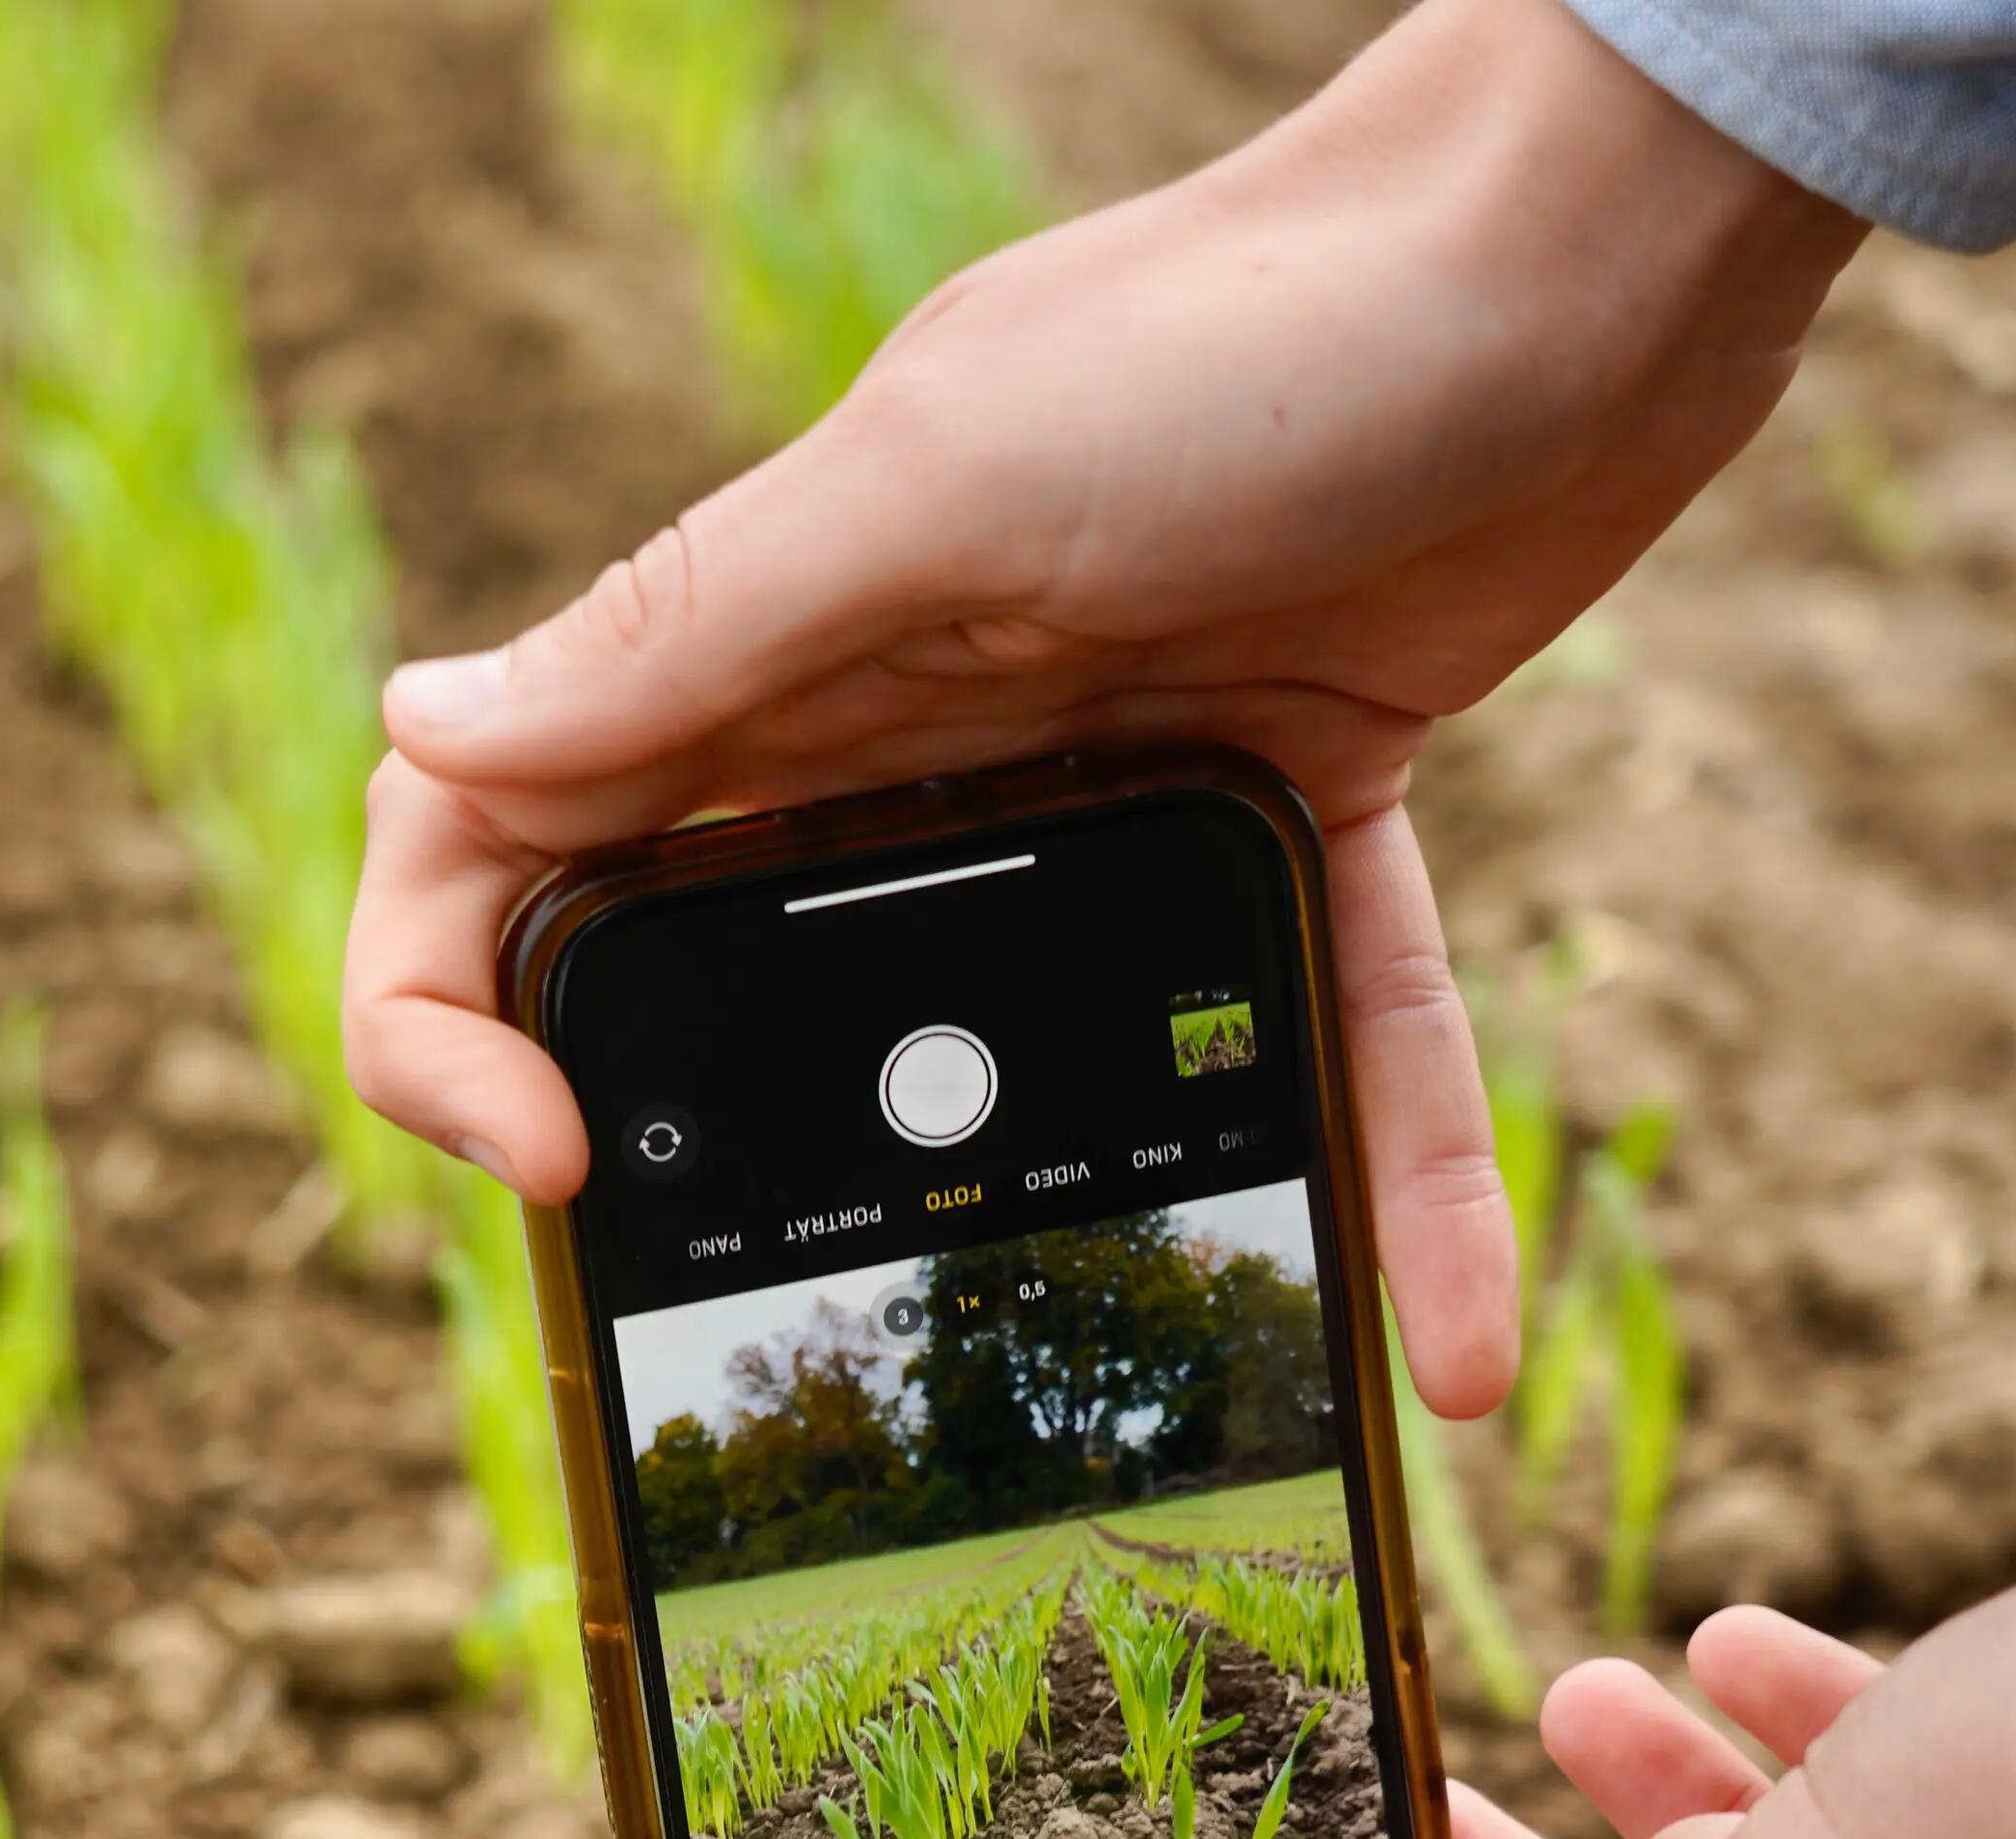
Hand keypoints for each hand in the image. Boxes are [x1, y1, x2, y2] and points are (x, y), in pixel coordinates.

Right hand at [341, 0, 1865, 1417]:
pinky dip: (1395, 1186)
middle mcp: (897, 735)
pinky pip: (1325, 1044)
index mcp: (767, 654)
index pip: (500, 843)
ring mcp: (1094, 790)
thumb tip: (422, 732)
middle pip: (726, 1000)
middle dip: (724, 1193)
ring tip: (1120, 1415)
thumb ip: (694, 629)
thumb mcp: (944, 484)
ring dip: (1067, 1233)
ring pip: (1024, 1073)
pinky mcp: (1290, 816)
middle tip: (767, 1346)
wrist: (1593, 244)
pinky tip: (1458, 1352)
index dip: (449, 1013)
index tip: (548, 1159)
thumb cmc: (1258, 325)